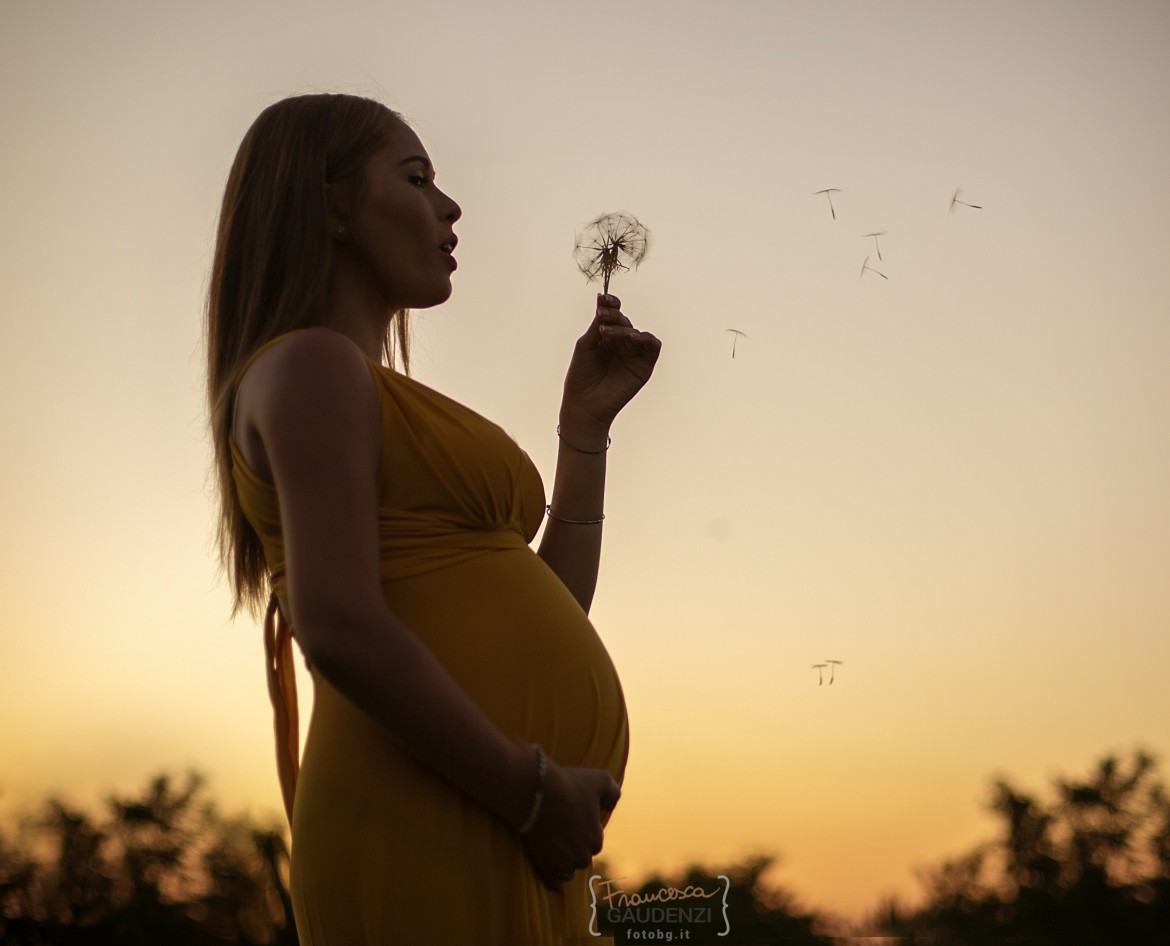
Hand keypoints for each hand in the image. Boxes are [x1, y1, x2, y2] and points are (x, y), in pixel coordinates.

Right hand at [520, 759, 620, 890]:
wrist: (535, 792)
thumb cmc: (569, 785)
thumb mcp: (601, 780)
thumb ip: (613, 793)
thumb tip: (611, 806)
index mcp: (595, 839)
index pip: (594, 841)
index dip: (584, 830)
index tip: (574, 820)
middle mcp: (581, 856)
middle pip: (581, 857)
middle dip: (574, 847)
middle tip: (562, 831)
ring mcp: (561, 863)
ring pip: (567, 869)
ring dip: (564, 862)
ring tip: (554, 847)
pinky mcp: (543, 865)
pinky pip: (553, 880)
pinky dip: (553, 876)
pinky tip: (550, 866)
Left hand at [559, 294, 661, 435]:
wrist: (583, 406)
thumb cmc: (580, 377)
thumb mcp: (586, 345)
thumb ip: (597, 324)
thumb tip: (602, 297)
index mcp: (607, 338)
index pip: (614, 315)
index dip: (611, 305)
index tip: (603, 298)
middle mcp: (622, 345)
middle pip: (624, 321)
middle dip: (613, 316)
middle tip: (600, 317)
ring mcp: (634, 355)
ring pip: (636, 332)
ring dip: (624, 328)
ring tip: (606, 333)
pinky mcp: (644, 367)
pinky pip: (653, 346)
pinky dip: (644, 338)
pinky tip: (630, 338)